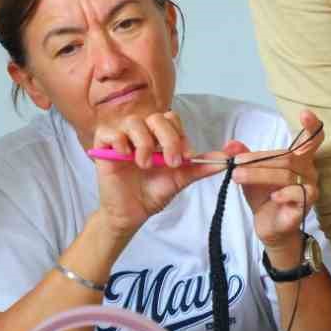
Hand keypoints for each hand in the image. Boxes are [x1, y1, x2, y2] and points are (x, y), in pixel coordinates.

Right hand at [91, 112, 223, 234]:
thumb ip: (200, 167)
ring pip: (133, 122)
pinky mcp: (103, 146)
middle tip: (170, 162)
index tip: (185, 157)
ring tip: (144, 164)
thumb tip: (227, 160)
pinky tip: (125, 156)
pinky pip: (108, 131)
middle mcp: (142, 132)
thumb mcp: (180, 179)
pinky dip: (119, 141)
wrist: (132, 213)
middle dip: (167, 138)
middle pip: (155, 117)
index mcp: (159, 136)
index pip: (171, 119)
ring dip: (143, 143)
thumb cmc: (153, 193)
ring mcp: (122, 137)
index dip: (179, 135)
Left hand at [231, 110, 323, 256]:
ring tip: (237, 177)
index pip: (312, 139)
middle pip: (286, 157)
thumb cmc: (264, 195)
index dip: (311, 125)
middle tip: (235, 163)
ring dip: (259, 174)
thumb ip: (242, 157)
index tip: (304, 113)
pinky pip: (299, 195)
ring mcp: (309, 188)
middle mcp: (308, 171)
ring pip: (287, 174)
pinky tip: (272, 196)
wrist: (268, 226)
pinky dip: (284, 193)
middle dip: (258, 160)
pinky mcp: (306, 206)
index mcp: (299, 158)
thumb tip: (231, 144)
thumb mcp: (249, 173)